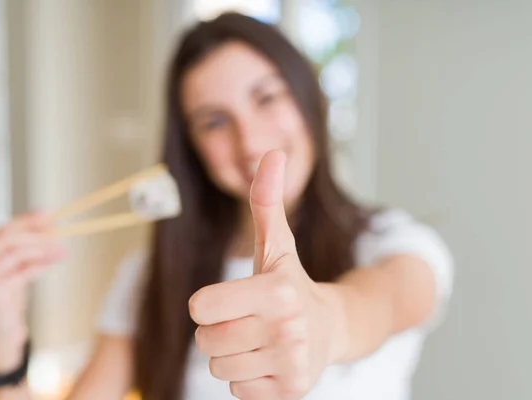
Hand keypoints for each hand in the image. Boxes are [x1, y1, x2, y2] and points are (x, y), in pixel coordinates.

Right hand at [0, 212, 65, 373]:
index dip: (27, 220)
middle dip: (37, 232)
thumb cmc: (12, 297)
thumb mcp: (22, 268)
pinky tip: (53, 261)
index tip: (49, 213)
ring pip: (15, 253)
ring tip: (63, 250)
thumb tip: (51, 225)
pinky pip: (21, 273)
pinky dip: (40, 266)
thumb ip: (31, 250)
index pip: (4, 229)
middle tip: (60, 232)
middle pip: (9, 238)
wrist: (5, 330)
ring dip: (43, 248)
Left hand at [189, 150, 347, 399]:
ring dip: (232, 354)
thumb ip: (266, 200)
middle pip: (206, 341)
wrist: (331, 327)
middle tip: (248, 320)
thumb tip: (271, 152)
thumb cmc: (291, 283)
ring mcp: (291, 363)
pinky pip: (237, 390)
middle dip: (219, 330)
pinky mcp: (292, 390)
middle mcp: (286, 329)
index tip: (232, 298)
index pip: (200, 308)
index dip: (209, 303)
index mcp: (276, 291)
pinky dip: (247, 377)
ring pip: (218, 368)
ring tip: (260, 340)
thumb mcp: (276, 244)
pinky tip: (270, 360)